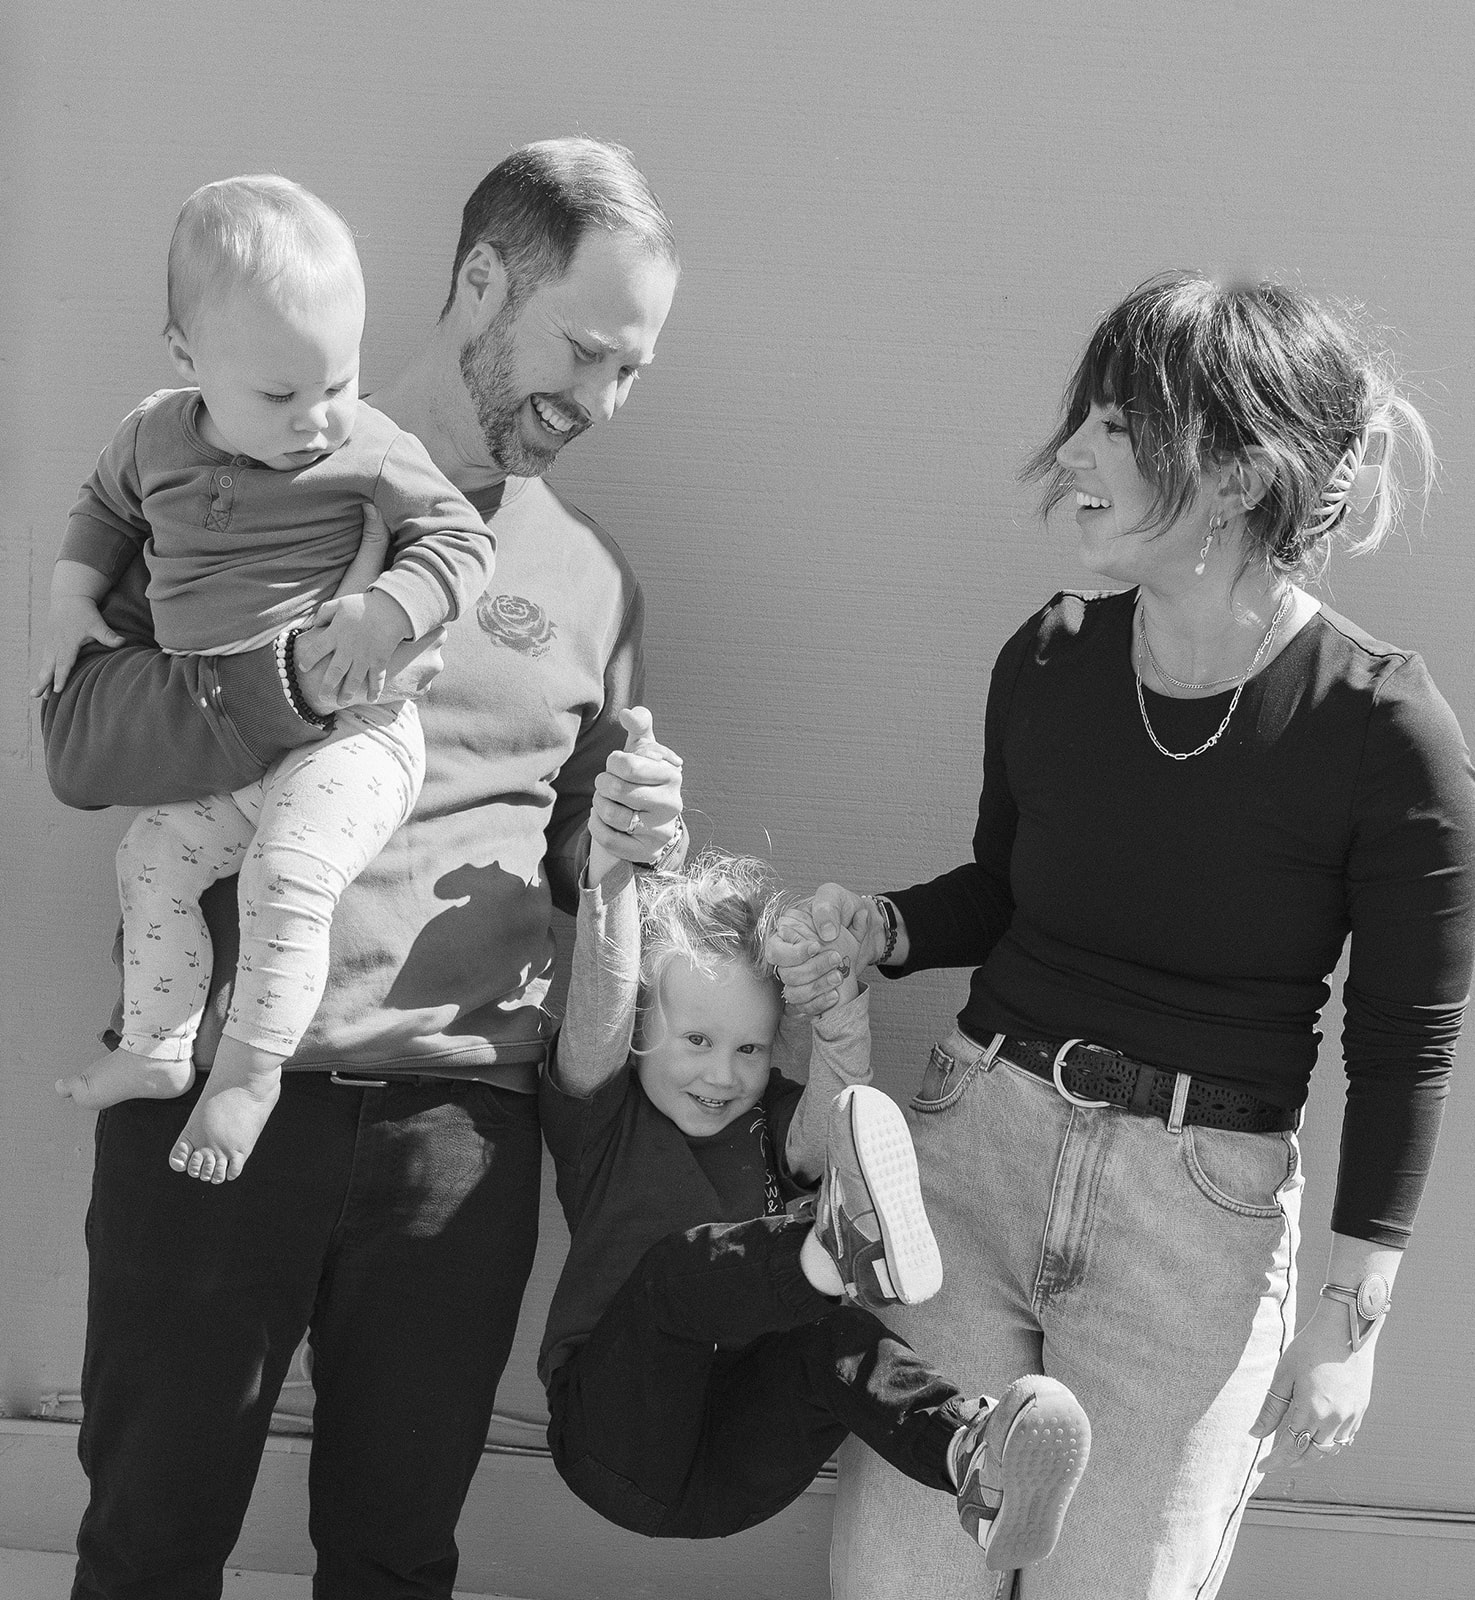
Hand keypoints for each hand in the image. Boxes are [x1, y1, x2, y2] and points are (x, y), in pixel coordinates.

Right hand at [33, 597, 125, 696]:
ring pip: (45, 665)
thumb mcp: (97, 623)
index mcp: (68, 643)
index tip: (57, 690)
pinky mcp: (48, 642)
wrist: (69, 599)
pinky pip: (44, 660)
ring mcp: (50, 644)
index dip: (61, 677)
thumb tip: (123, 642)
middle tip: (35, 695)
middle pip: (49, 667)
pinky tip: (41, 682)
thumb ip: (108, 635)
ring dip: (40, 679)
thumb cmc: (85, 613)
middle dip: (43, 682)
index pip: (65, 663)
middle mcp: (56, 645)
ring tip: (35, 694)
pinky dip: (42, 671)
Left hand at [294, 593, 423, 709]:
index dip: (308, 660)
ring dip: (347, 693)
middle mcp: (348, 648)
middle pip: (334, 672)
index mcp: (336, 634)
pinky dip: (375, 690)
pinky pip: (376, 679)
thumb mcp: (340, 603)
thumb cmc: (363, 605)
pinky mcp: (379, 660)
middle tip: (321, 697)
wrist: (391, 608)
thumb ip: (324, 613)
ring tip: (342, 702)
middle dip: (327, 686)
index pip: (316, 650)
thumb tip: (314, 625)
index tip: (303, 668)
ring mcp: (365, 657)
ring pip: (353, 680)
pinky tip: (371, 699)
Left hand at [588, 706, 683, 867]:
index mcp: (672, 774)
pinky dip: (597, 826)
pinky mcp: (646, 852)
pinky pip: (607, 838)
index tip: (617, 766)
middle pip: (615, 789)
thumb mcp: (643, 749)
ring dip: (599, 805)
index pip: (625, 763)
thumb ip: (639, 725)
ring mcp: (661, 831)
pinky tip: (604, 820)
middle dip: (603, 784)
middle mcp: (672, 803)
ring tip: (607, 802)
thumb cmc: (643, 777)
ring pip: (610, 814)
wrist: (649, 819)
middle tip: (608, 785)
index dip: (612, 763)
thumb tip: (627, 713)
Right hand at [765, 884, 882, 1015]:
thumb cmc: (845, 909)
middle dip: (812, 969)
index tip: (817, 947)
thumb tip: (826, 933)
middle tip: (836, 959)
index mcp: (787, 931)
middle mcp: (789, 955)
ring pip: (793, 993)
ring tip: (839, 977)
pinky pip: (804, 1007)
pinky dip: (819, 1004)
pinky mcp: (810, 991)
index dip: (794, 953)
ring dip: (816, 988)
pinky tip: (835, 995)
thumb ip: (827, 909)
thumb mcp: (837, 898)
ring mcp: (799, 975)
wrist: (866, 929)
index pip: (775, 949)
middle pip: (785, 973)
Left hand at [1250, 1299, 1376, 1473]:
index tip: (1261, 1467)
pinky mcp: (1361, 1409)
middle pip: (1312, 1454)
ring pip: (1331, 1449)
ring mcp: (1351, 1416)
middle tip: (1275, 1459)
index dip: (1275, 1461)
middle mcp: (1335, 1419)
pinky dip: (1331, 1442)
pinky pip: (1346, 1437)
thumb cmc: (1310, 1347)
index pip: (1290, 1448)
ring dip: (1312, 1453)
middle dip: (1292, 1461)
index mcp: (1312, 1411)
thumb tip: (1255, 1434)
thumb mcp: (1283, 1375)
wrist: (1347, 1329)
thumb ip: (1271, 1408)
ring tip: (1294, 1447)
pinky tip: (1319, 1435)